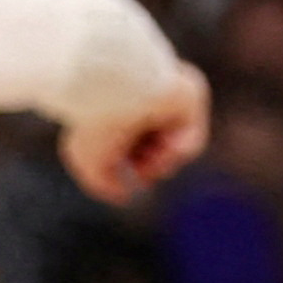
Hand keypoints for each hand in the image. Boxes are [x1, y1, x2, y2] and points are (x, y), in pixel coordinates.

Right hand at [59, 61, 210, 204]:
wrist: (117, 86)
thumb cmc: (96, 123)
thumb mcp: (90, 164)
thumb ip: (104, 187)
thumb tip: (126, 196)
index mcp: (114, 117)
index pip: (129, 149)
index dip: (130, 169)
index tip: (126, 183)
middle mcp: (140, 108)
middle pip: (153, 151)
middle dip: (148, 168)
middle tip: (143, 173)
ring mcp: (165, 104)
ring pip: (174, 146)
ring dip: (164, 162)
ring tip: (152, 159)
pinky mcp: (188, 99)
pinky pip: (191, 137)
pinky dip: (180, 150)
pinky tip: (166, 146)